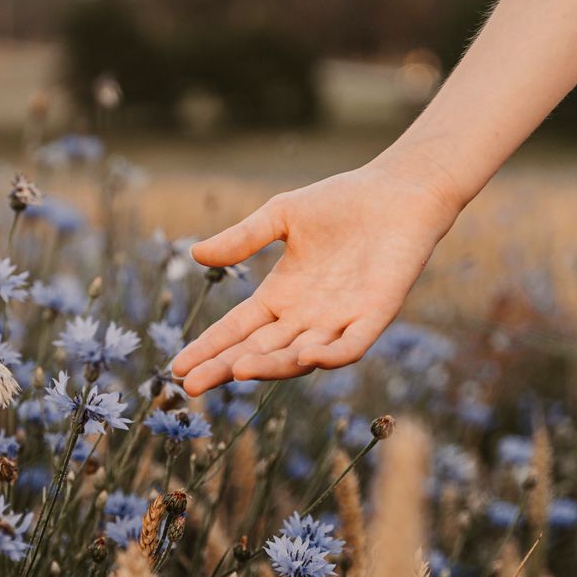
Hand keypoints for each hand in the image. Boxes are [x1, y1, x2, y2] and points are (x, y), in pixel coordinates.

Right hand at [170, 155, 463, 395]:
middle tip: (193, 386)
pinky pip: (351, 345)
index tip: (177, 367)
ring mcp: (340, 320)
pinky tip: (306, 356)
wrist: (399, 191)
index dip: (208, 349)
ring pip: (298, 355)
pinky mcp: (375, 315)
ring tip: (239, 370)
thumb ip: (241, 239)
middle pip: (259, 351)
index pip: (236, 330)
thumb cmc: (341, 201)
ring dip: (271, 366)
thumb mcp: (280, 216)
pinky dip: (330, 354)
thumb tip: (195, 255)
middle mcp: (306, 316)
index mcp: (280, 295)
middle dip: (225, 369)